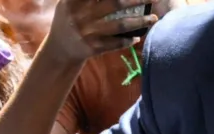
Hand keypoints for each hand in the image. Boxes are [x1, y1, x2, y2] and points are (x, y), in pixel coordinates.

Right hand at [40, 0, 158, 64]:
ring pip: (119, 25)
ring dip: (139, 21)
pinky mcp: (93, 47)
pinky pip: (115, 43)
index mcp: (74, 0)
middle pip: (114, 3)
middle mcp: (81, 14)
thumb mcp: (68, 2)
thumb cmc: (69, 19)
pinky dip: (128, 40)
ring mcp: (88, 32)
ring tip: (154, 18)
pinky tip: (138, 37)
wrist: (59, 49)